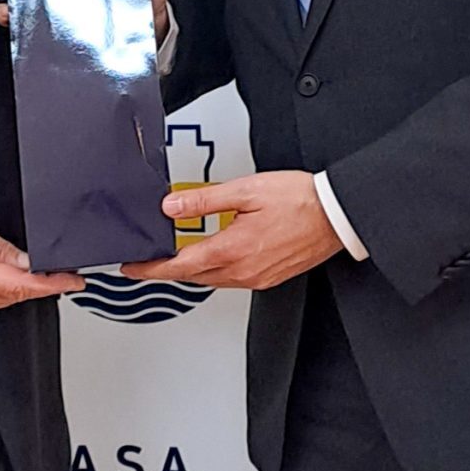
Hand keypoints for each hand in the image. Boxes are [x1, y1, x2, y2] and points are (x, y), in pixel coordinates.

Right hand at [0, 210, 82, 313]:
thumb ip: (2, 248)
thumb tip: (29, 261)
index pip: (23, 285)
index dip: (52, 284)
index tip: (73, 281)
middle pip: (18, 295)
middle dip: (44, 285)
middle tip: (65, 273)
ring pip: (9, 300)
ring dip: (28, 288)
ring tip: (45, 274)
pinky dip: (10, 291)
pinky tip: (17, 280)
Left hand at [122, 173, 342, 290]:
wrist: (337, 215)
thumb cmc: (301, 200)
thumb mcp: (246, 190)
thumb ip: (205, 200)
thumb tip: (172, 207)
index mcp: (233, 249)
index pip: (179, 266)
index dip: (151, 269)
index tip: (132, 268)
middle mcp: (243, 271)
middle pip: (192, 277)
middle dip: (166, 270)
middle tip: (148, 261)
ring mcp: (256, 278)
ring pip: (211, 280)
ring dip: (191, 271)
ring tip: (176, 257)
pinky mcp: (268, 279)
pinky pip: (231, 280)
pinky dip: (214, 271)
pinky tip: (214, 256)